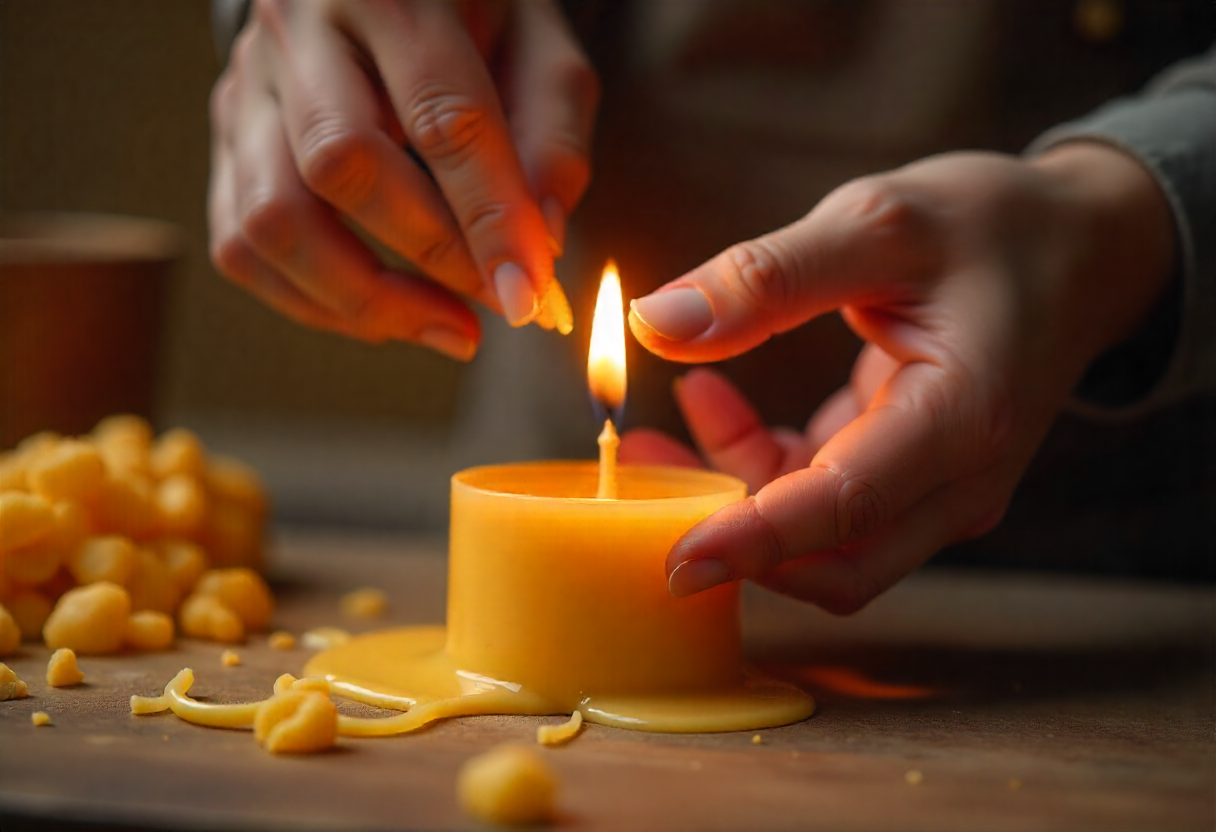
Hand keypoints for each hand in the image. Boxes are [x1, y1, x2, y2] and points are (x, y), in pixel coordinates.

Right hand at [208, 0, 597, 357]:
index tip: (527, 295)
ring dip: (366, 299)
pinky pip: (241, 245)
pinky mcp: (224, 139)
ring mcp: (248, 87)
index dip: (488, 220)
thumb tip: (536, 246)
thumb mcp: (540, 51)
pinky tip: (384, 313)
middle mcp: (301, 32)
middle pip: (341, 167)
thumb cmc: (475, 18)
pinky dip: (316, 302)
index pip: (441, 118)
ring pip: (273, 219)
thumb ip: (551, 141)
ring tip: (447, 326)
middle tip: (493, 304)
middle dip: (429, 258)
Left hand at [624, 146, 1174, 612]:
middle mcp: (958, 480)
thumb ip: (768, 277)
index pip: (849, 509)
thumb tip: (658, 324)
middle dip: (731, 541)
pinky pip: (817, 503)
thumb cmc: (991, 226)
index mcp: (962, 419)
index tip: (676, 559)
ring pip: (819, 545)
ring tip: (651, 439)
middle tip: (636, 492)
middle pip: (836, 563)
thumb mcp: (878, 224)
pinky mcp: (905, 477)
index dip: (758, 541)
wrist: (1075, 247)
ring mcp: (935, 489)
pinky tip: (710, 399)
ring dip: (730, 505)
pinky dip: (755, 470)